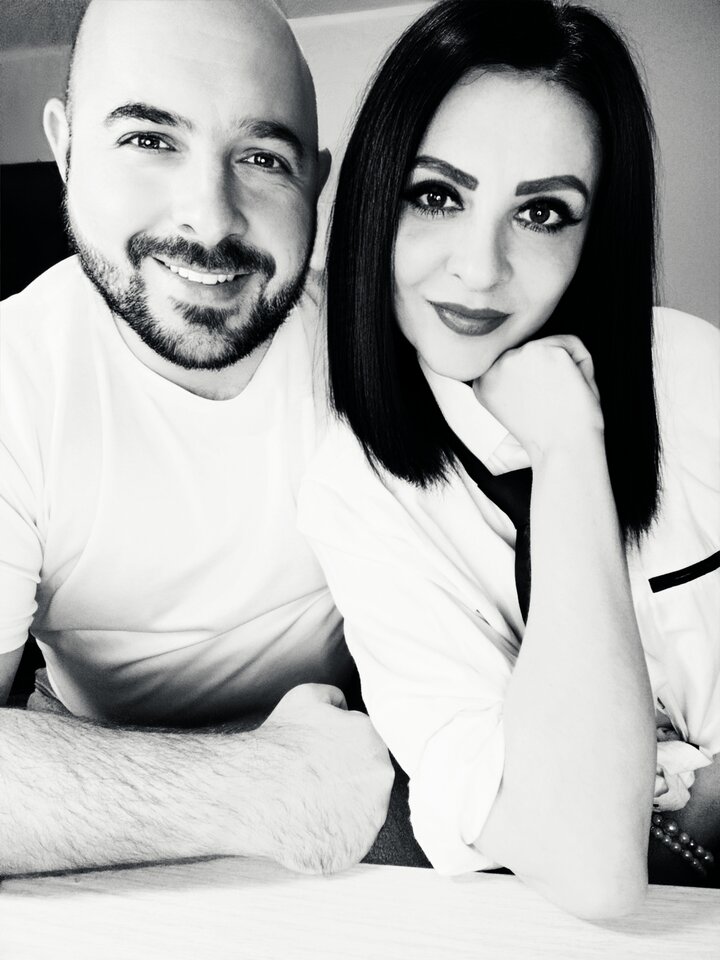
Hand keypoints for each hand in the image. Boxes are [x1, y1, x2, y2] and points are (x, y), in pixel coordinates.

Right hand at [250, 683, 393, 873]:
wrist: (255, 790)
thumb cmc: (279, 743)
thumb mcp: (307, 696)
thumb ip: (335, 697)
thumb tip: (344, 706)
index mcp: (373, 739)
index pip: (367, 748)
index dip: (343, 754)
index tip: (324, 760)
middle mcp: (381, 776)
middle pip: (369, 779)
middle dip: (347, 780)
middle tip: (316, 782)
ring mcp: (373, 814)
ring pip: (364, 811)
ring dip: (344, 808)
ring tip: (312, 803)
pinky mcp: (358, 846)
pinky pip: (352, 842)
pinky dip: (336, 836)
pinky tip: (312, 825)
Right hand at [472, 335, 603, 462]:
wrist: (562, 451)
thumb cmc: (546, 437)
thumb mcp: (513, 406)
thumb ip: (512, 380)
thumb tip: (526, 351)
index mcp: (484, 381)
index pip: (516, 365)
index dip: (536, 385)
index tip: (540, 406)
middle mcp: (495, 365)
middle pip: (534, 353)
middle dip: (550, 375)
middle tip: (552, 406)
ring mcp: (519, 354)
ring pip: (553, 346)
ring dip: (565, 369)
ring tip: (560, 400)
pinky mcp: (545, 350)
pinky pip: (573, 345)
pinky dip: (583, 367)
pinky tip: (573, 389)